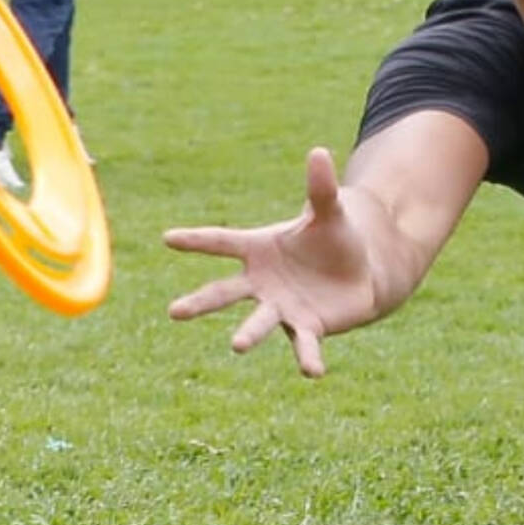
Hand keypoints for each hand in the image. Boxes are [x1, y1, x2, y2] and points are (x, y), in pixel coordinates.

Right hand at [164, 148, 384, 375]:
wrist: (356, 272)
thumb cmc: (333, 238)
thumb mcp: (328, 211)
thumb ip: (320, 188)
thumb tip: (319, 152)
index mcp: (258, 249)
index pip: (221, 242)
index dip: (195, 240)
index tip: (167, 238)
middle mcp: (261, 282)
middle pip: (224, 292)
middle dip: (200, 302)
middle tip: (174, 312)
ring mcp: (281, 306)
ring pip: (259, 322)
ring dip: (248, 334)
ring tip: (236, 345)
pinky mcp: (307, 326)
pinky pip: (304, 344)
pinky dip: (308, 358)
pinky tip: (313, 372)